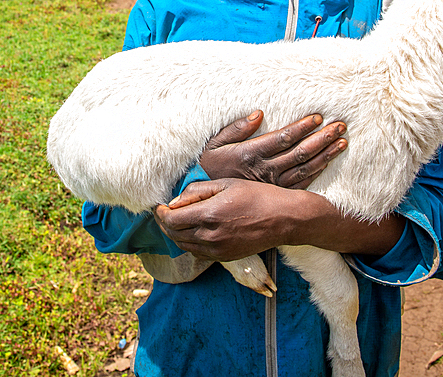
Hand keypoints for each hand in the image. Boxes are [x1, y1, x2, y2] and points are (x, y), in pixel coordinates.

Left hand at [154, 178, 299, 260]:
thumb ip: (196, 192)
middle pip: (173, 234)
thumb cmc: (256, 196)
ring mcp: (217, 250)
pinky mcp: (225, 258)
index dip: (160, 213)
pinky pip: (197, 252)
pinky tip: (193, 230)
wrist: (284, 219)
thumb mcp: (225, 184)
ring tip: (176, 220)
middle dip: (164, 223)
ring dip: (175, 233)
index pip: (170, 219)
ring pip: (183, 245)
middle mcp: (210, 237)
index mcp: (208, 215)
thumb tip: (173, 201)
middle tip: (163, 212)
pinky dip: (189, 242)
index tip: (158, 205)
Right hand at [199, 111, 346, 188]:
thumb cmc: (210, 167)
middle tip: (340, 126)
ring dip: (325, 154)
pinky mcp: (276, 195)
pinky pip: (301, 184)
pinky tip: (328, 161)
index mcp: (251, 154)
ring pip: (305, 168)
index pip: (283, 138)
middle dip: (322, 138)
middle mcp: (265, 169)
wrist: (206, 201)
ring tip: (342, 141)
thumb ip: (236, 129)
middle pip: (300, 152)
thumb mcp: (214, 144)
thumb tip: (259, 114)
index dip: (302, 127)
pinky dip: (317, 172)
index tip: (318, 117)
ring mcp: (273, 184)